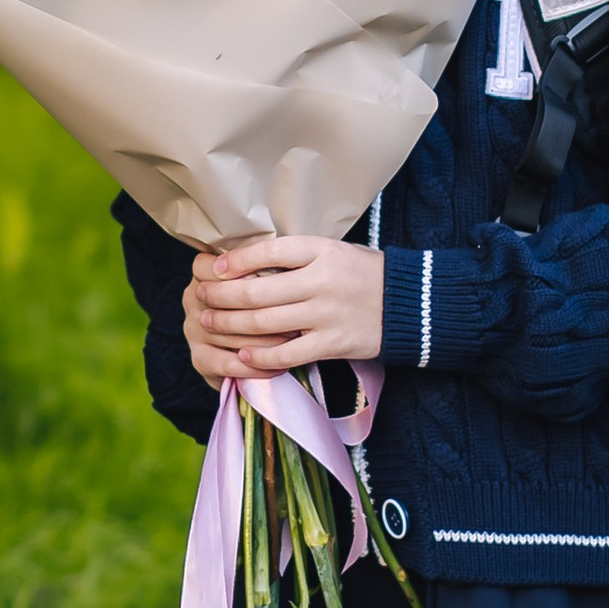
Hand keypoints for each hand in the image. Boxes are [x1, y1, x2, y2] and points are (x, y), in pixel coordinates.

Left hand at [186, 234, 385, 381]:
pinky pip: (287, 354)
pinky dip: (260, 356)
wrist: (409, 304)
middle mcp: (321, 281)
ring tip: (209, 322)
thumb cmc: (363, 273)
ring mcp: (326, 314)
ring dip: (230, 324)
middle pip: (257, 291)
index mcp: (321, 251)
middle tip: (200, 297)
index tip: (213, 268)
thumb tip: (247, 260)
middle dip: (221, 296)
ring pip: (264, 322)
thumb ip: (297, 256)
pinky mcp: (332, 343)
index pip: (268, 252)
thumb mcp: (334, 251)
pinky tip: (242, 355)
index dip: (235, 261)